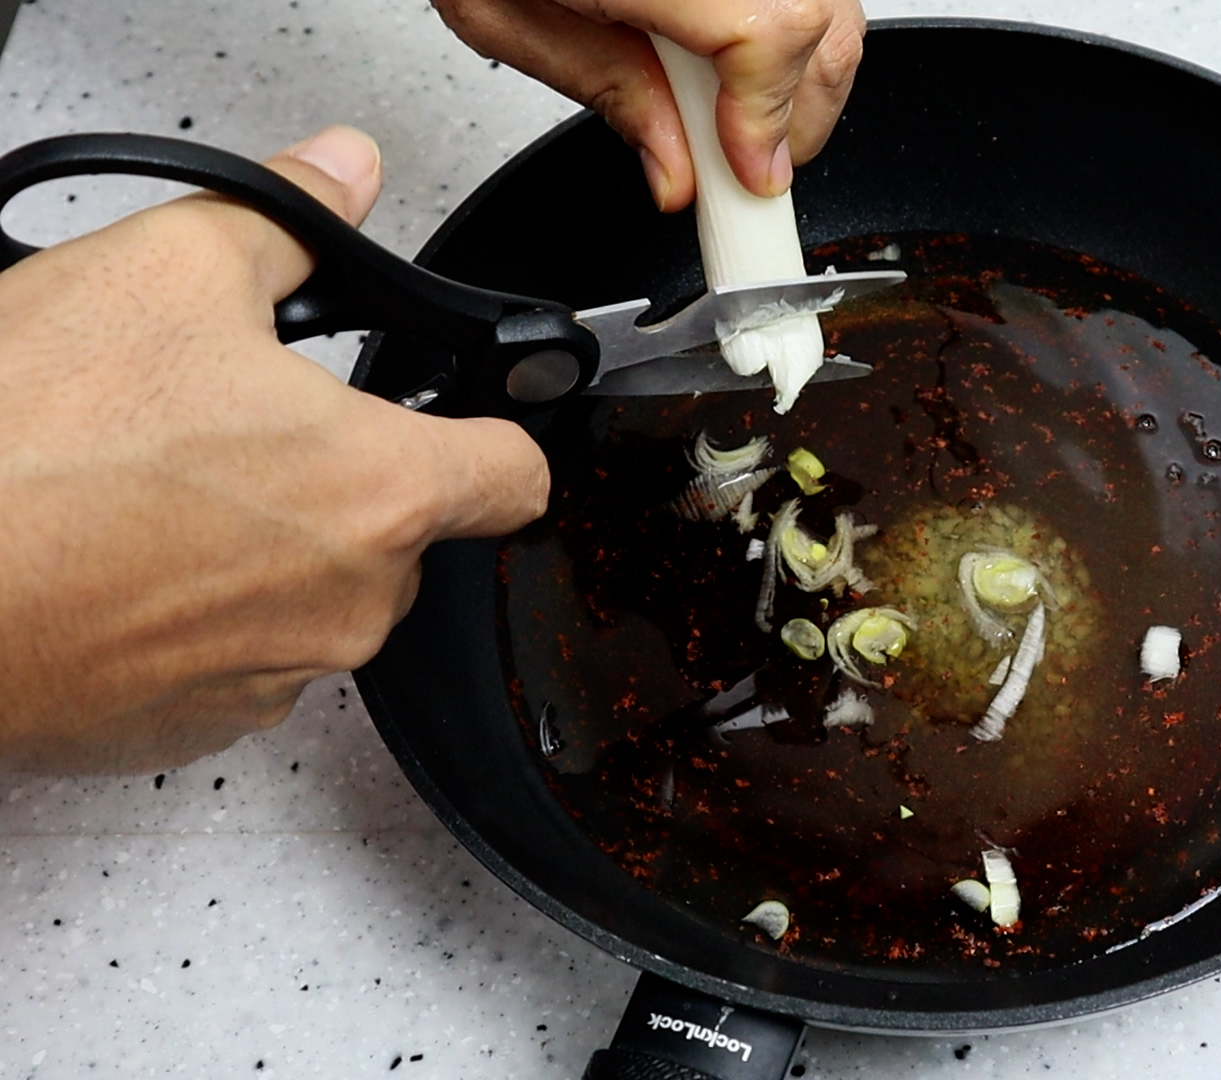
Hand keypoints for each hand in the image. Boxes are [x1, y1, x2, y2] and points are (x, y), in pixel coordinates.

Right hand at [0, 126, 549, 773]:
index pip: (516, 477)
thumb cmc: (25, 453)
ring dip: (263, 544)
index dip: (497, 434)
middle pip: (400, 531)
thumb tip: (341, 173)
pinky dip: (195, 612)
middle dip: (339, 479)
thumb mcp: (163, 274)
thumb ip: (284, 220)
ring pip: (313, 593)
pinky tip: (120, 558)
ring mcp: (274, 676)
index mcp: (378, 492)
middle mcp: (350, 603)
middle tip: (239, 430)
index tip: (469, 422)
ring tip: (157, 490)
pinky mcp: (196, 724)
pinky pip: (235, 655)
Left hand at [431, 0, 864, 208]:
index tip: (752, 177)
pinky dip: (788, 28)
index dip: (769, 120)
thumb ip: (607, 92)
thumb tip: (680, 173)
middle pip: (818, 20)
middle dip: (799, 112)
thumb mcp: (505, 17)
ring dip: (803, 71)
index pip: (767, 32)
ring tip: (741, 113)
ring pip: (830, 3)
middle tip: (750, 166)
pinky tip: (734, 58)